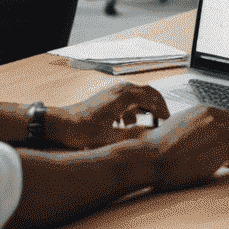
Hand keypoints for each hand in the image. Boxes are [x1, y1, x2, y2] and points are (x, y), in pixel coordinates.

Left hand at [49, 82, 169, 149]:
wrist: (61, 124)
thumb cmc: (82, 130)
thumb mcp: (109, 138)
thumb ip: (132, 137)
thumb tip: (151, 138)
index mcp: (123, 97)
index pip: (152, 96)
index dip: (162, 109)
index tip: (168, 121)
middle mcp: (119, 90)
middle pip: (147, 92)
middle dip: (157, 105)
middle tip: (163, 120)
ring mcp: (113, 92)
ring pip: (137, 96)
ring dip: (144, 109)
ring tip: (144, 126)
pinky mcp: (107, 98)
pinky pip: (128, 100)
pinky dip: (133, 110)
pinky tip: (127, 125)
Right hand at [146, 104, 228, 191]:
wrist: (153, 157)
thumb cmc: (158, 145)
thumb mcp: (177, 123)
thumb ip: (194, 124)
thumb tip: (200, 132)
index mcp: (202, 110)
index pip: (225, 117)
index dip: (226, 130)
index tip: (223, 140)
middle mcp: (213, 118)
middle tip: (227, 151)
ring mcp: (219, 132)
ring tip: (226, 161)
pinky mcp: (222, 147)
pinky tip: (226, 166)